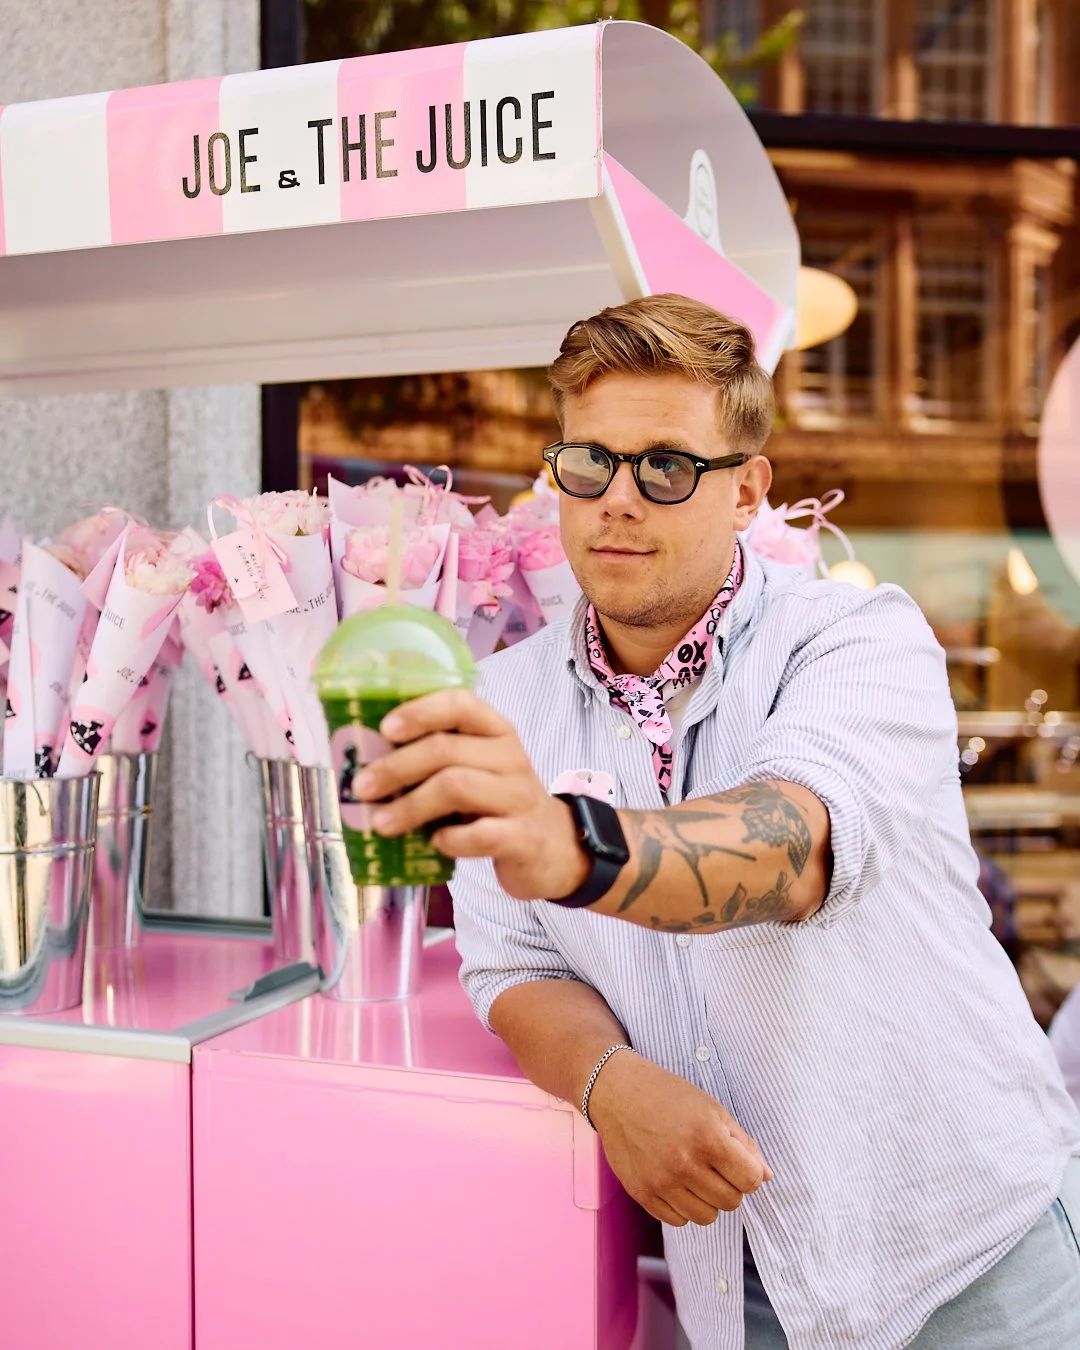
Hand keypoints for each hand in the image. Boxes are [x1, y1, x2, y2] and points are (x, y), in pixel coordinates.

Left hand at [355, 689, 590, 900]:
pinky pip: (480, 834)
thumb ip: (437, 758)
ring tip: (381, 823)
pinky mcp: (523, 837)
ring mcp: (519, 797)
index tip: (384, 729)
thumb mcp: (476, 769)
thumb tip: (366, 761)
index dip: (420, 712)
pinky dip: (450, 839)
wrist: (553, 847)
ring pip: (458, 787)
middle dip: (396, 767)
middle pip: (446, 750)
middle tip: (362, 787)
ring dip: (410, 806)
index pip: (460, 703)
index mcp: (496, 731)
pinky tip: (436, 843)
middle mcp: (511, 756)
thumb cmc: (498, 803)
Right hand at [587, 1051, 771, 1225]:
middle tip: (714, 1165)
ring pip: (707, 1217)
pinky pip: (678, 1220)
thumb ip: (743, 1142)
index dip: (749, 1171)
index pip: (751, 1180)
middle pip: (731, 1201)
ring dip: (707, 1199)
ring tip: (695, 1174)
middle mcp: (684, 1163)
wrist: (616, 1092)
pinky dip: (682, 1206)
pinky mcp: (642, 1193)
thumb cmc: (668, 1095)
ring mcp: (661, 1181)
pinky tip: (675, 1181)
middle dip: (730, 1185)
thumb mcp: (712, 1108)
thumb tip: (767, 1176)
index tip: (738, 1161)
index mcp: (707, 1137)